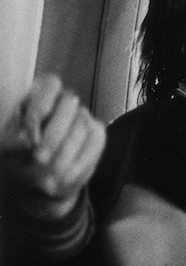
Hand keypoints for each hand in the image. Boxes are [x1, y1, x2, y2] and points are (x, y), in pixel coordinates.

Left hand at [0, 75, 105, 218]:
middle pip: (68, 104)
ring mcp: (83, 116)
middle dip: (53, 135)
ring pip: (82, 125)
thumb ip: (14, 143)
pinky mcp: (96, 133)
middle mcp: (64, 101)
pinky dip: (80, 162)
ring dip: (65, 153)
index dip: (41, 105)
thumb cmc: (20, 158)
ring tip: (50, 175)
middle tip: (39, 159)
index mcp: (39, 96)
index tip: (30, 132)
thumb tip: (27, 140)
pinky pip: (94, 143)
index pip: (50, 85)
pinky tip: (66, 176)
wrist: (40, 180)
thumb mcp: (8, 151)